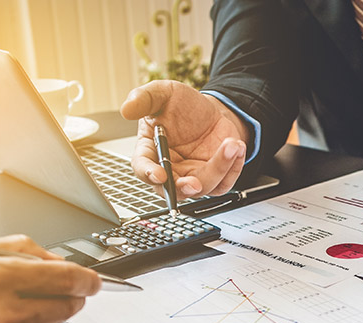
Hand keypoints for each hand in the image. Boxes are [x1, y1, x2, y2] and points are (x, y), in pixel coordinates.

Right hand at [0, 235, 100, 322]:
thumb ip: (16, 250)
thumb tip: (54, 258)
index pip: (68, 278)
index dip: (88, 279)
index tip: (93, 280)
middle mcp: (8, 312)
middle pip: (69, 305)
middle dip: (71, 296)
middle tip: (61, 291)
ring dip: (47, 314)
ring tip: (16, 306)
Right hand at [120, 80, 248, 197]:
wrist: (210, 109)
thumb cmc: (182, 106)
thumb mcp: (162, 93)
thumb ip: (144, 99)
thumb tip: (127, 110)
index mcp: (151, 152)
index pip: (143, 168)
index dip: (149, 173)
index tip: (159, 174)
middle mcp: (170, 169)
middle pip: (173, 189)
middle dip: (184, 188)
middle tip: (194, 182)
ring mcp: (193, 176)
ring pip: (203, 186)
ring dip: (219, 168)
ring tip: (230, 145)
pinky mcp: (215, 178)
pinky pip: (225, 183)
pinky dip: (233, 166)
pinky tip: (235, 146)